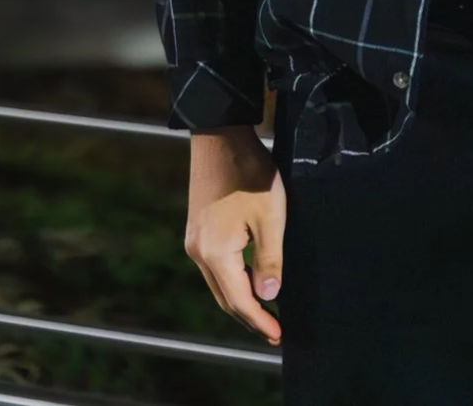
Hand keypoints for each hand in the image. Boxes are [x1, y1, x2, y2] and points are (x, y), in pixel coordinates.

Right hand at [185, 125, 285, 344]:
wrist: (219, 135)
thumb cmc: (249, 173)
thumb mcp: (270, 216)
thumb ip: (269, 259)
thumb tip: (269, 296)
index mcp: (214, 253)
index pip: (239, 301)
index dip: (259, 321)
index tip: (277, 336)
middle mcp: (198, 252)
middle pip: (225, 297)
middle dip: (249, 316)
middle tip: (272, 331)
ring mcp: (194, 239)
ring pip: (218, 283)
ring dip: (240, 299)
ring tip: (263, 311)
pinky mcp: (197, 227)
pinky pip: (215, 266)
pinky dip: (232, 279)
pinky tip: (248, 279)